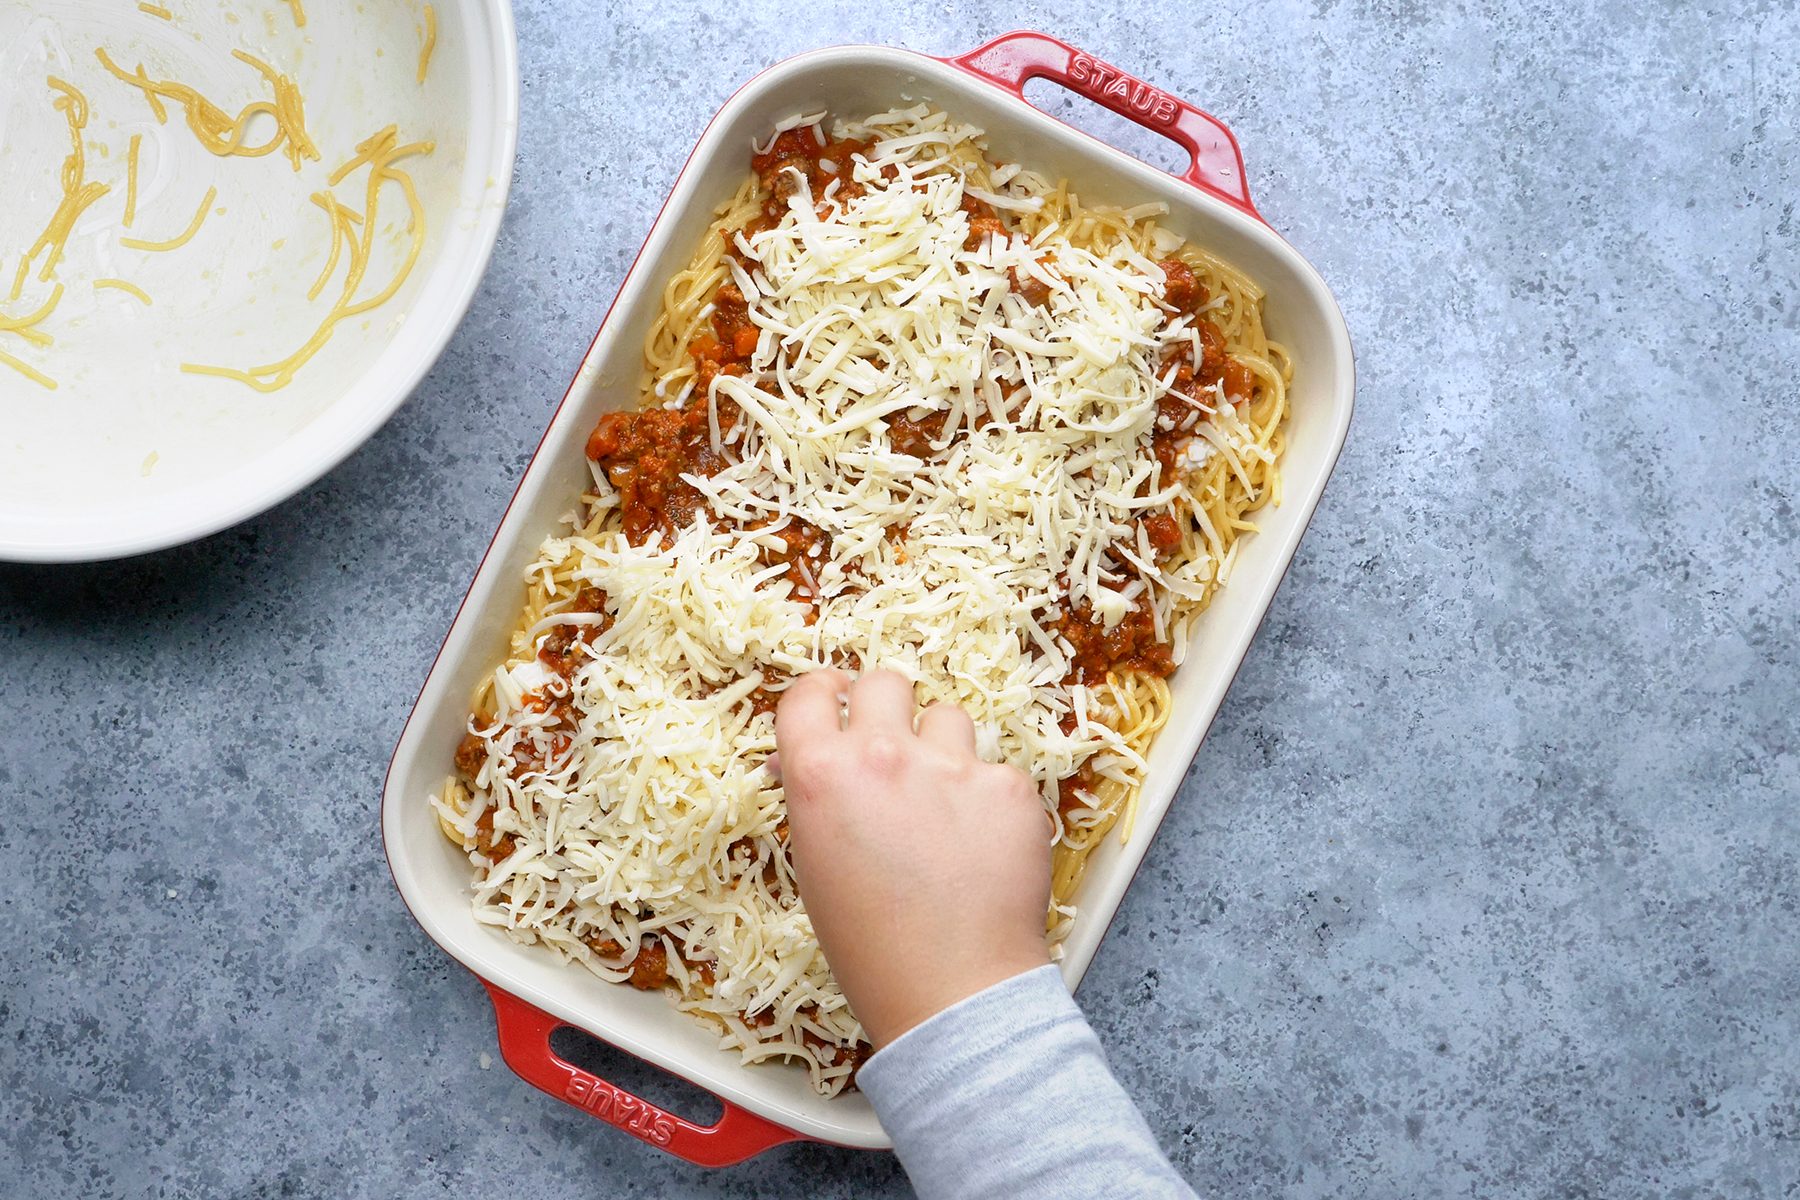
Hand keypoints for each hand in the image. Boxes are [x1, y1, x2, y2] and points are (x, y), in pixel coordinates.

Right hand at [775, 668, 1051, 1048]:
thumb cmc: (871, 947)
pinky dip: (989, 801)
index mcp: (820, 775)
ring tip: (946, 809)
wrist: (953, 993)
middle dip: (886, 706)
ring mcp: (953, 766)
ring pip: (948, 717)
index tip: (835, 698)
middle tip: (893, 746)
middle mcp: (883, 755)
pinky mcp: (1009, 786)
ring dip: (943, 749)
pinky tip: (983, 848)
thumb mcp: (815, 866)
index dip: (821, 692)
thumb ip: (820, 797)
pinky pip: (995, 770)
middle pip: (884, 682)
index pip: (808, 693)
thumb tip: (819, 759)